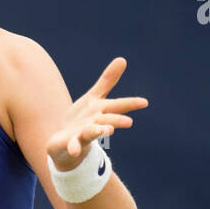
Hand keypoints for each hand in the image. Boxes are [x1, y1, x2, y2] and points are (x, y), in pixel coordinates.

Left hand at [46, 57, 147, 171]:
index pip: (118, 106)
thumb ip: (107, 81)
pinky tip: (74, 149)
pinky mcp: (70, 143)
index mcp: (102, 111)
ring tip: (108, 131)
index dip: (130, 104)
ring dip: (98, 131)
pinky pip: (72, 145)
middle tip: (129, 122)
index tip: (144, 102)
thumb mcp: (94, 98)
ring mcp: (83, 134)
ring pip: (92, 132)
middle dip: (117, 120)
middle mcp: (95, 123)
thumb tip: (122, 59)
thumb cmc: (84, 119)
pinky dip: (74, 147)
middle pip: (108, 120)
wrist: (65, 145)